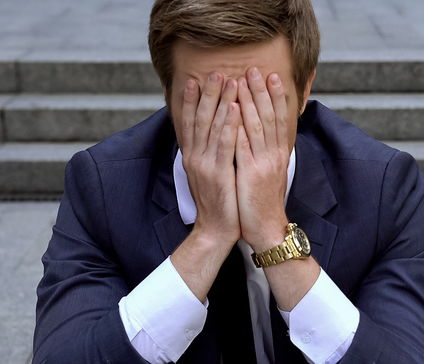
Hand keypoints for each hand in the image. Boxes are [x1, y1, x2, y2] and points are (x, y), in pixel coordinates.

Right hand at [179, 72, 240, 247]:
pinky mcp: (218, 173)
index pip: (188, 122)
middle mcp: (195, 157)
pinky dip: (229, 124)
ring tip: (228, 80)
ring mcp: (205, 164)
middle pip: (199, 118)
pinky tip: (235, 108)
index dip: (190, 101)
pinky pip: (224, 144)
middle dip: (206, 94)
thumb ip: (205, 153)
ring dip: (220, 101)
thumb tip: (206, 135)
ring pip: (211, 126)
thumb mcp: (205, 174)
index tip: (194, 80)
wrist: (214, 230)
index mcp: (191, 156)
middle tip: (214, 72)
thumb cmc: (216, 202)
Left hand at [234, 67, 291, 251]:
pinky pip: (243, 147)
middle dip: (262, 92)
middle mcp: (274, 156)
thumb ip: (267, 152)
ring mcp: (262, 164)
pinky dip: (238, 128)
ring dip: (249, 102)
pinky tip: (232, 112)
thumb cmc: (263, 202)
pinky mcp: (250, 175)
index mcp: (279, 154)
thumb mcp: (270, 173)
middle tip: (255, 69)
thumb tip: (261, 133)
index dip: (275, 96)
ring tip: (242, 82)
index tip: (271, 76)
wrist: (267, 229)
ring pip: (257, 127)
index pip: (279, 119)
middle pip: (269, 117)